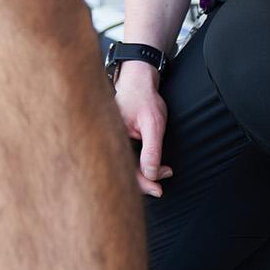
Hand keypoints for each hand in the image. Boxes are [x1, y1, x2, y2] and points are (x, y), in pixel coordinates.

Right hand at [114, 64, 173, 196]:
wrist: (137, 80)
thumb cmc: (144, 98)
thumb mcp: (153, 123)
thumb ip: (152, 150)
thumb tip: (152, 175)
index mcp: (111, 137)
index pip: (124, 169)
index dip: (142, 183)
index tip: (159, 189)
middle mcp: (105, 140)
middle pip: (121, 171)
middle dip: (144, 180)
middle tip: (164, 179)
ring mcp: (108, 140)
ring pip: (122, 166)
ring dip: (143, 173)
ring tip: (164, 170)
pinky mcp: (113, 140)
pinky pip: (123, 159)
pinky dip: (138, 165)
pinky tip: (151, 165)